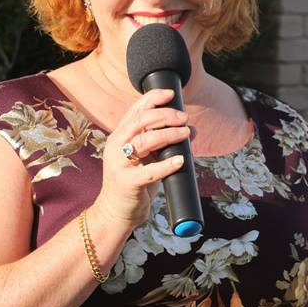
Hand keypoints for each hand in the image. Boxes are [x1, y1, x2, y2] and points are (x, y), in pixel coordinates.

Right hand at [92, 88, 189, 228]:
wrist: (115, 212)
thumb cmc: (134, 182)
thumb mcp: (147, 157)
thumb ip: (163, 142)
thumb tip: (192, 129)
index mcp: (120, 136)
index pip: (135, 110)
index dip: (152, 98)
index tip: (170, 94)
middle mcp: (116, 146)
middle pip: (140, 121)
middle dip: (164, 115)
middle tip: (184, 117)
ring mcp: (120, 164)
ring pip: (144, 141)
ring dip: (168, 134)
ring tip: (186, 133)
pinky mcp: (127, 182)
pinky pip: (149, 172)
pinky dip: (167, 165)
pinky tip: (180, 160)